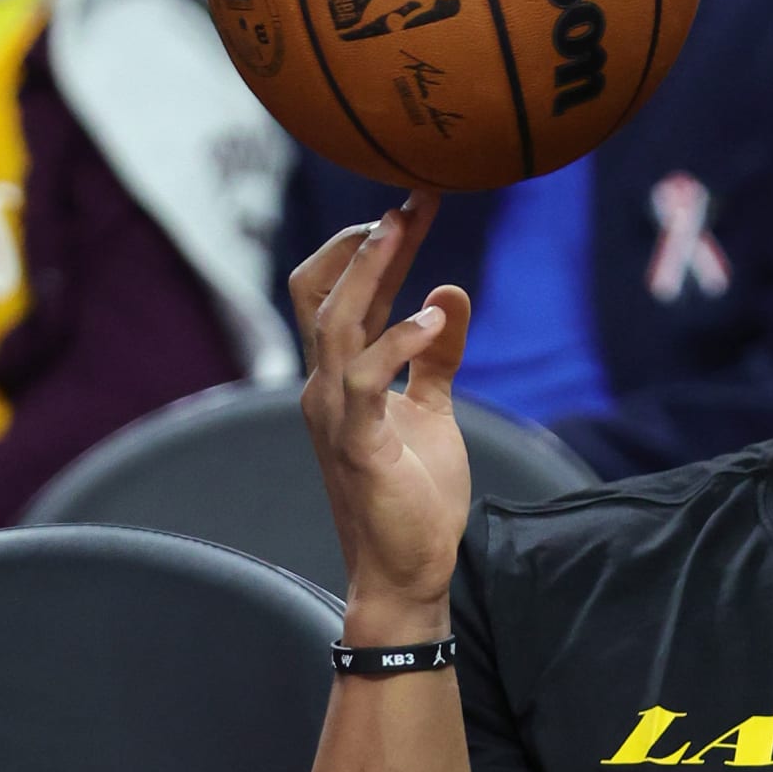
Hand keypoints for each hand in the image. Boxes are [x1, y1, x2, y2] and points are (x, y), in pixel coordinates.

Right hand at [289, 192, 472, 636]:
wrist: (407, 573)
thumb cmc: (413, 497)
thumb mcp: (432, 413)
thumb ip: (436, 358)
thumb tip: (450, 293)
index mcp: (339, 376)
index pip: (342, 292)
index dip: (372, 245)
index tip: (414, 202)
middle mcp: (324, 386)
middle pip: (322, 291)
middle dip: (363, 240)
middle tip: (411, 198)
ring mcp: (335, 413)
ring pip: (333, 321)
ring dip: (370, 269)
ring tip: (406, 226)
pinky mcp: (358, 443)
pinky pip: (365, 377)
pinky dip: (398, 340)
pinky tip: (434, 317)